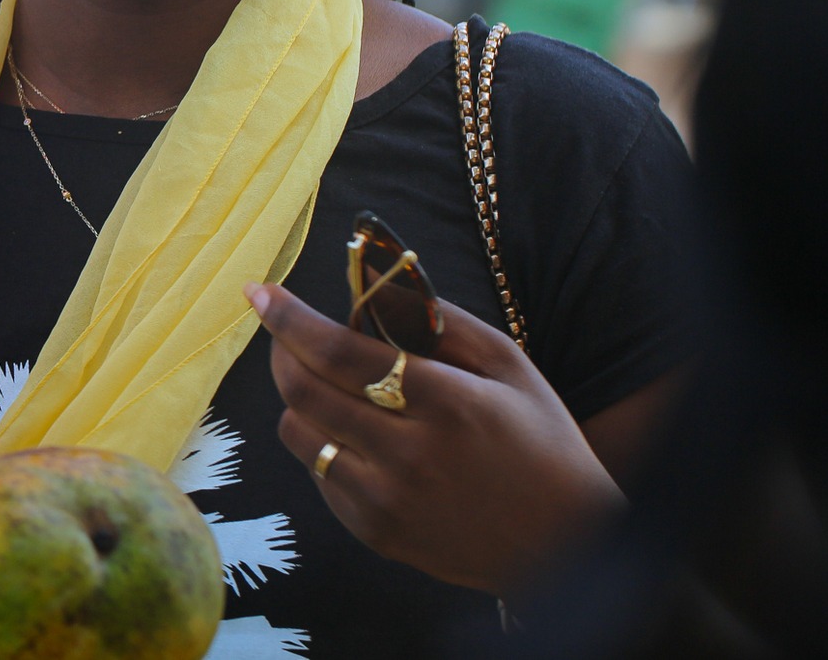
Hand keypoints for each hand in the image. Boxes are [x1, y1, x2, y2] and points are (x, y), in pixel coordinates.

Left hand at [248, 281, 626, 600]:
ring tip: (326, 384)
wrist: (568, 546)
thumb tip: (375, 281)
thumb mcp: (509, 366)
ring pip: (299, 434)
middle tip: (285, 334)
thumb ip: (439, 320)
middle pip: (304, 391)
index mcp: (445, 403)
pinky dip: (322, 444)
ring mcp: (387, 501)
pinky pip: (319, 476)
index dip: (290, 318)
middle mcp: (408, 454)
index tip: (259, 293)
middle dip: (281, 351)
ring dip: (298, 398)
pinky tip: (354, 433)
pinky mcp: (376, 533)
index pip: (339, 352)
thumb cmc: (542, 444)